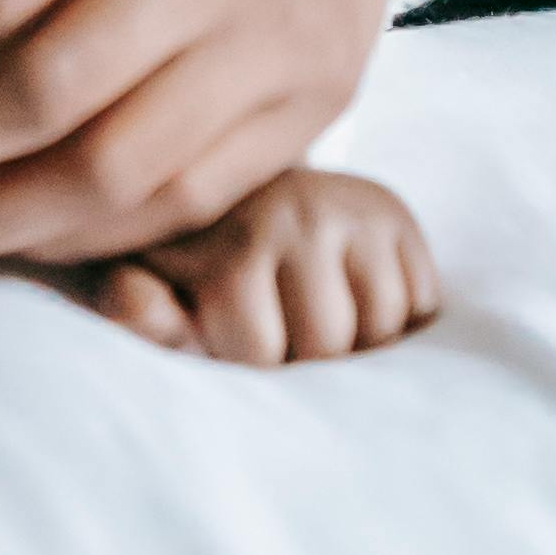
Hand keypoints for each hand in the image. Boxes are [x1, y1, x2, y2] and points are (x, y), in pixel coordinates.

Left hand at [72, 166, 439, 366]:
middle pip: (328, 344)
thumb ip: (138, 309)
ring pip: (383, 325)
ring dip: (360, 341)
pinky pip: (421, 303)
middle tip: (286, 327)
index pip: (259, 348)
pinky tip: (356, 294)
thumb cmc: (188, 258)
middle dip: (310, 359)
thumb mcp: (150, 286)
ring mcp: (348, 206)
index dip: (252, 362)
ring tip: (319, 312)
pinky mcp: (395, 211)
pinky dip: (400, 317)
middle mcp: (289, 209)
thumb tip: (134, 304)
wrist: (247, 192)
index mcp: (223, 234)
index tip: (234, 336)